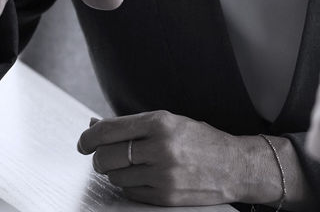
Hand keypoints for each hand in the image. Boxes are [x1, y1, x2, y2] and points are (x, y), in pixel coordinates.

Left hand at [77, 110, 253, 206]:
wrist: (235, 166)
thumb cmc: (202, 141)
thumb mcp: (170, 122)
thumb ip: (132, 125)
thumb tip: (94, 125)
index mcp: (161, 122)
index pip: (108, 130)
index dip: (88, 138)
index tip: (84, 143)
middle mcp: (161, 147)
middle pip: (106, 157)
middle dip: (101, 158)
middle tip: (106, 158)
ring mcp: (163, 174)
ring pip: (115, 177)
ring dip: (117, 173)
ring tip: (135, 167)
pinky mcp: (165, 196)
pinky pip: (130, 193)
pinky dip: (131, 186)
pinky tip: (146, 178)